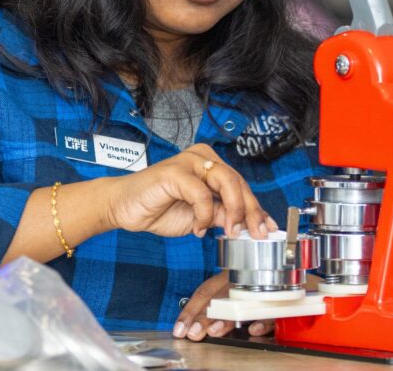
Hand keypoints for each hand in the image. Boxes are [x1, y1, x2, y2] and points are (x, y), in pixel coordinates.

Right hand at [104, 143, 277, 238]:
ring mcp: (188, 162)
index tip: (268, 228)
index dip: (257, 208)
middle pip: (238, 182)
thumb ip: (221, 217)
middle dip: (251, 211)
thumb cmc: (158, 209)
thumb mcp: (199, 218)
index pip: (241, 185)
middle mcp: (201, 158)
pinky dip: (204, 215)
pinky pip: (202, 194)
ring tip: (231, 232)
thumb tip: (248, 227)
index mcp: (209, 164)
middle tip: (256, 234)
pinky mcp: (175, 172)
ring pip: (226, 182)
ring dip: (234, 211)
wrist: (124, 208)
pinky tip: (198, 228)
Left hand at [172, 271, 274, 340]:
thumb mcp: (231, 290)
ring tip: (214, 331)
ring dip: (227, 318)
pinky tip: (253, 329)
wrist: (280, 269)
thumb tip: (192, 324)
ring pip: (242, 303)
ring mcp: (259, 290)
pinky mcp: (278, 301)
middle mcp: (241, 281)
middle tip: (193, 332)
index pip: (204, 292)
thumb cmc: (251, 284)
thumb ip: (214, 306)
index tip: (179, 329)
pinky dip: (262, 321)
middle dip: (204, 317)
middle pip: (220, 298)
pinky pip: (271, 311)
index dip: (190, 311)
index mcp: (226, 277)